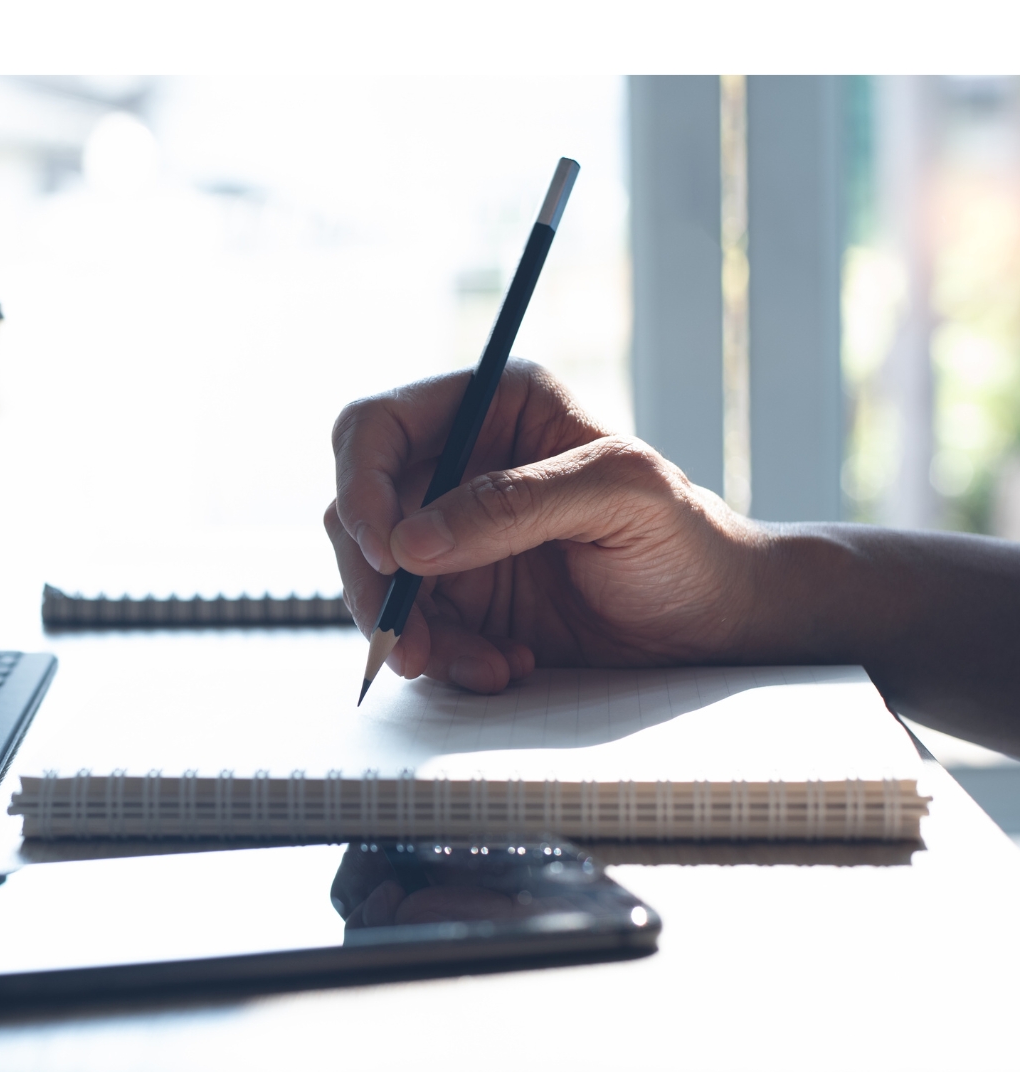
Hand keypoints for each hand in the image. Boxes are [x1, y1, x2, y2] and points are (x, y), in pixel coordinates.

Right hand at [326, 361, 763, 691]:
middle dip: (374, 581)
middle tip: (404, 640)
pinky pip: (411, 627)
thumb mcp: (620, 498)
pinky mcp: (457, 598)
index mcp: (492, 405)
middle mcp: (457, 464)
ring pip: (375, 578)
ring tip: (483, 666)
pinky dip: (444, 658)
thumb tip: (409, 541)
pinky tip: (503, 666)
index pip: (376, 427)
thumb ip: (515, 505)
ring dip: (412, 632)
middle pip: (357, 510)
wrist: (714, 626)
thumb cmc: (688, 541)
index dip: (361, 486)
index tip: (389, 552)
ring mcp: (451, 534)